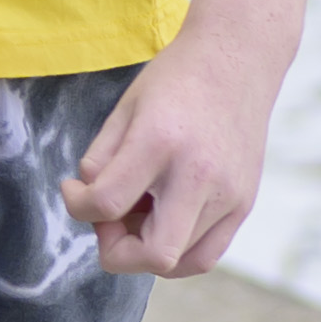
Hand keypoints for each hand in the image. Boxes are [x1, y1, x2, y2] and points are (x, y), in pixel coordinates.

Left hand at [66, 34, 277, 280]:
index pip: (106, 203)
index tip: (75, 190)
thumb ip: (101, 159)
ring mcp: (228, 195)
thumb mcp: (125, 108)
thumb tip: (90, 203)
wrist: (237, 60)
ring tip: (138, 214)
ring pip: (179, 261)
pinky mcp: (244, 204)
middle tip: (108, 219)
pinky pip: (206, 255)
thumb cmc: (176, 79)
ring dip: (145, 250)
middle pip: (153, 255)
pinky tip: (160, 227)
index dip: (76, 205)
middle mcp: (199, 175)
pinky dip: (176, 255)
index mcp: (159, 142)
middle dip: (115, 250)